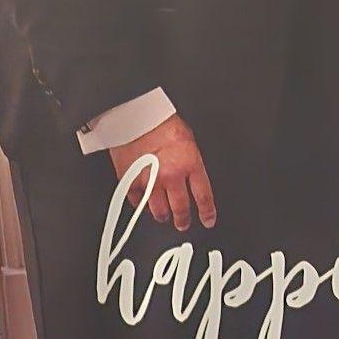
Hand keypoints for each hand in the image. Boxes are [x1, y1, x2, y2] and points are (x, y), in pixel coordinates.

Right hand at [109, 111, 215, 231]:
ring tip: (163, 217)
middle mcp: (171, 176)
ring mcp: (150, 181)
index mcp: (190, 164)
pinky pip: (136, 201)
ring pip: (158, 210)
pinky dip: (140, 204)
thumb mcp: (187, 139)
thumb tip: (191, 173)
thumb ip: (189, 160)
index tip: (208, 220)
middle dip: (183, 220)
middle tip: (183, 224)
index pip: (203, 196)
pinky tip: (143, 204)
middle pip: (180, 208)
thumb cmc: (161, 120)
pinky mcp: (131, 181)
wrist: (136, 115)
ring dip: (162, 215)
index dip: (207, 212)